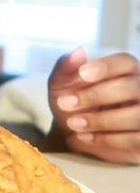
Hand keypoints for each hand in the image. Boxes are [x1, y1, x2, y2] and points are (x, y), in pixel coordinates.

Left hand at [48, 48, 139, 163]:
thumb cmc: (71, 101)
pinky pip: (136, 140)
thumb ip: (66, 67)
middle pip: (132, 87)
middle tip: (66, 104)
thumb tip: (78, 52)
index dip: (106, 67)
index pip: (126, 62)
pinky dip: (108, 140)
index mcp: (125, 70)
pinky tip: (86, 136)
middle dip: (96, 96)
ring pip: (137, 115)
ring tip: (74, 123)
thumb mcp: (61, 84)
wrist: (72, 131)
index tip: (82, 74)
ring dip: (101, 120)